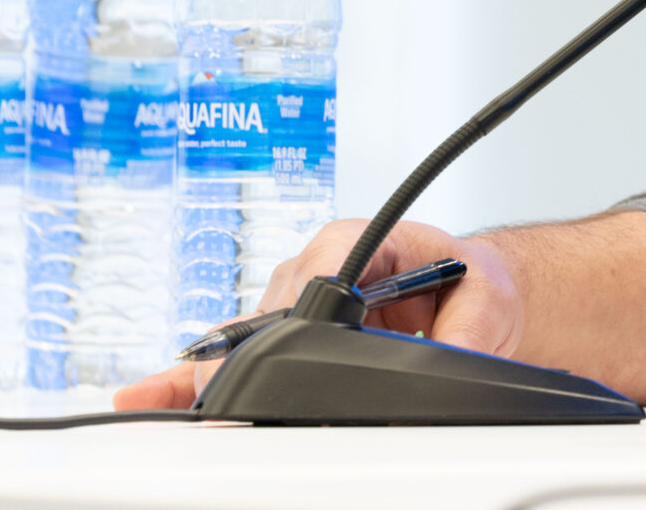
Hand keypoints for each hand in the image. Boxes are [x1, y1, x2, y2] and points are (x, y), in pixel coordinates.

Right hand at [112, 218, 524, 409]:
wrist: (474, 290)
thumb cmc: (473, 282)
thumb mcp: (486, 303)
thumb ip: (466, 332)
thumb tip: (446, 358)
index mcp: (362, 241)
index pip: (316, 274)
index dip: (290, 313)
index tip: (270, 344)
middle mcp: (316, 265)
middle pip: (266, 311)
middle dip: (234, 355)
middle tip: (202, 395)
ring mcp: (295, 297)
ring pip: (244, 334)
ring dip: (209, 370)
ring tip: (159, 404)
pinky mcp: (288, 329)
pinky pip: (239, 352)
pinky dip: (204, 376)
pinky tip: (161, 397)